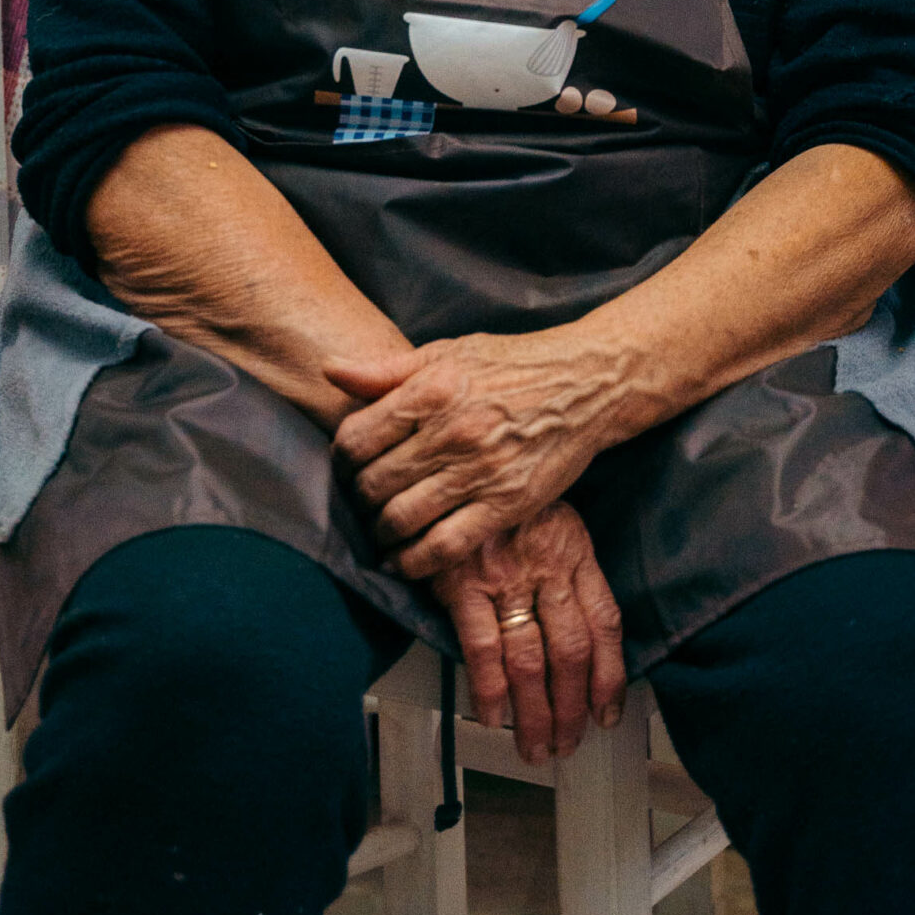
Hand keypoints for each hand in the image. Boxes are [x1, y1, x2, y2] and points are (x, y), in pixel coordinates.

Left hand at [328, 333, 621, 577]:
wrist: (585, 383)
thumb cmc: (511, 365)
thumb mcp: (447, 352)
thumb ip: (385, 368)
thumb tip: (329, 370)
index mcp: (433, 388)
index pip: (357, 437)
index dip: (342, 458)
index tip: (348, 466)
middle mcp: (453, 431)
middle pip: (375, 483)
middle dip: (359, 499)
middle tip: (362, 503)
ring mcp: (480, 471)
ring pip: (403, 518)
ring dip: (381, 533)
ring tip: (380, 532)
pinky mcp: (506, 505)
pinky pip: (445, 546)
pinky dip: (415, 562)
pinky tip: (404, 562)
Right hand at [432, 503, 625, 764]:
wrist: (457, 449)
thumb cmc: (499, 485)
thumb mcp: (548, 508)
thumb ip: (563, 559)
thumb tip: (577, 621)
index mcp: (573, 546)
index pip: (605, 622)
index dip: (611, 675)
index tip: (608, 711)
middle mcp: (546, 563)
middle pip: (572, 652)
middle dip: (573, 709)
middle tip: (569, 742)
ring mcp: (505, 574)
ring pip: (531, 659)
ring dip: (536, 713)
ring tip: (536, 746)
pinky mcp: (462, 580)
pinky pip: (482, 647)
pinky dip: (489, 690)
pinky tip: (493, 715)